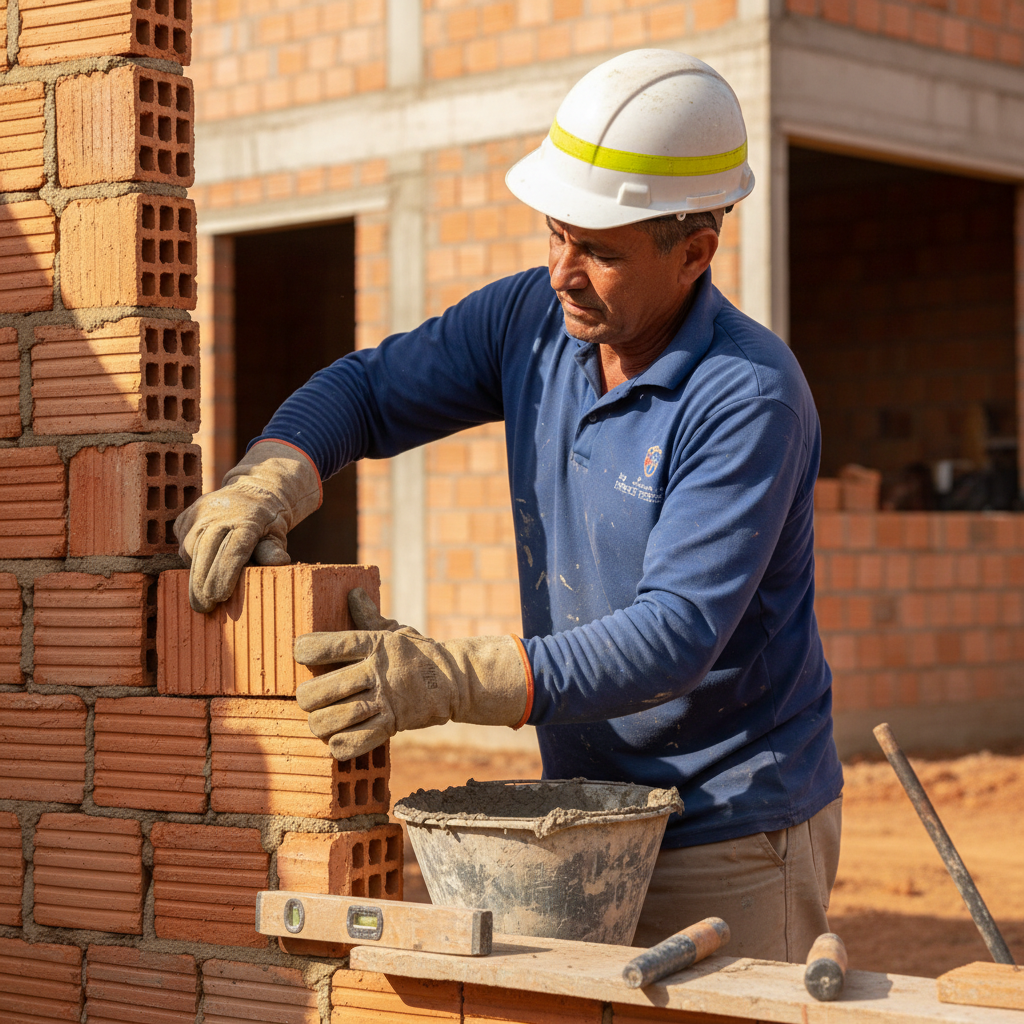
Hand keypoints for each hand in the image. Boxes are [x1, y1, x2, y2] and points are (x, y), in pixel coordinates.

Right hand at [173, 441, 319, 612]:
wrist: (252, 491)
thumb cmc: (267, 521)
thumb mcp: (277, 533)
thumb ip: (274, 549)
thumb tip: (280, 562)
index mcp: (248, 519)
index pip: (233, 550)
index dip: (225, 574)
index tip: (220, 597)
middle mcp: (221, 513)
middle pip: (206, 550)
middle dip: (202, 582)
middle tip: (203, 608)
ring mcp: (201, 512)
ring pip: (190, 547)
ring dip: (195, 572)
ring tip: (202, 594)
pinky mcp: (187, 515)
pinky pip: (183, 541)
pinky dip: (189, 558)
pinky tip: (198, 569)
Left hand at [294, 588, 529, 760]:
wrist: (455, 680)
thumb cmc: (418, 653)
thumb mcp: (396, 630)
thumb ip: (370, 616)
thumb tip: (353, 593)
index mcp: (375, 644)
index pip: (333, 644)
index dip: (308, 648)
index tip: (299, 652)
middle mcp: (377, 672)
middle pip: (325, 688)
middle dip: (307, 697)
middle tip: (307, 699)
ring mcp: (385, 700)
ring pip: (335, 718)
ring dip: (319, 723)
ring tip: (318, 721)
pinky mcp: (393, 725)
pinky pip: (357, 742)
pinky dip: (339, 745)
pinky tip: (335, 741)